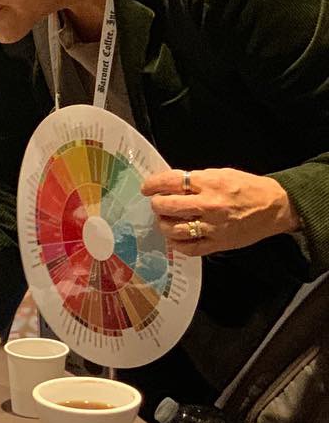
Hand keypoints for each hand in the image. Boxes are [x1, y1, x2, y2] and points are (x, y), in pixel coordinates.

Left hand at [142, 167, 301, 256]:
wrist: (275, 207)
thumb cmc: (247, 188)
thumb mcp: (220, 174)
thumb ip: (196, 180)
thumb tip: (170, 186)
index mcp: (209, 183)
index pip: (171, 182)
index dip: (153, 185)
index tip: (147, 188)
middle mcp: (209, 205)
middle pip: (168, 206)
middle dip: (157, 204)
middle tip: (157, 204)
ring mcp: (213, 227)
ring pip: (174, 229)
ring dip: (164, 224)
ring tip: (165, 220)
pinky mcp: (218, 244)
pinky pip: (189, 248)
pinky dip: (176, 244)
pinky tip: (174, 237)